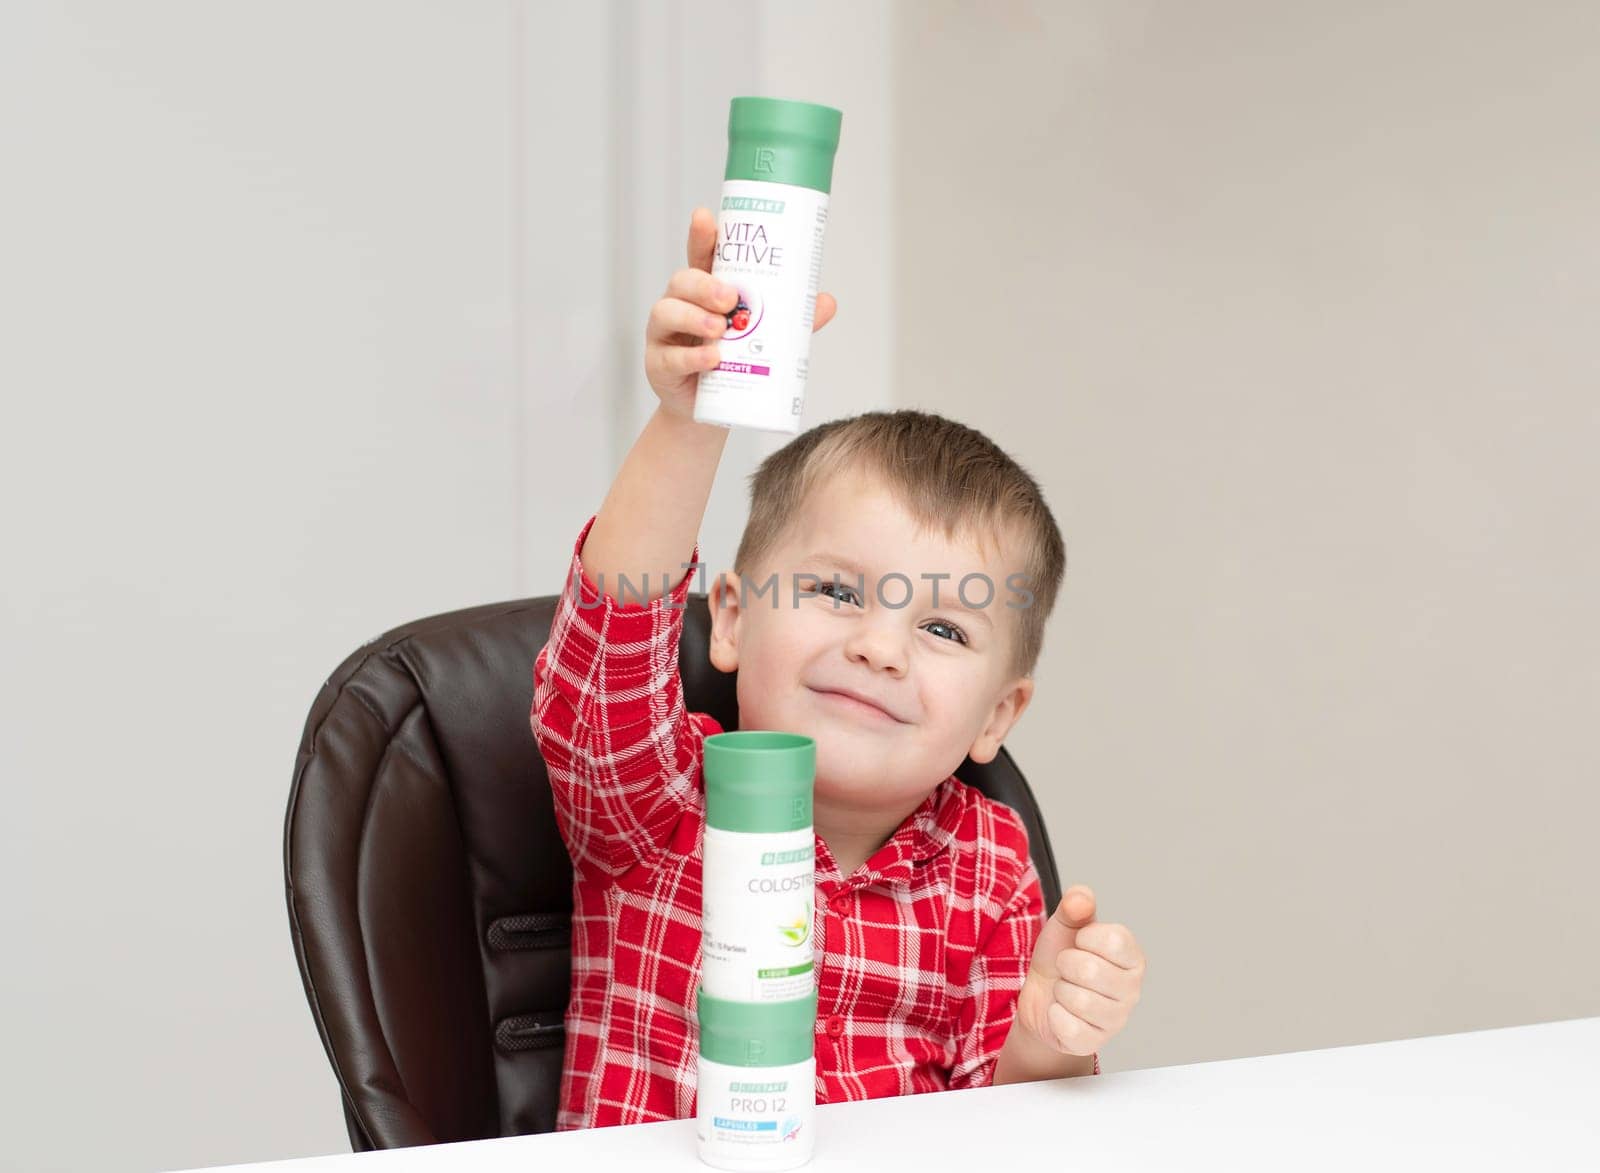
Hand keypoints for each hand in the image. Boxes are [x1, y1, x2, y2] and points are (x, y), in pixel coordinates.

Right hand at [644, 206, 836, 420]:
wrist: (710, 411)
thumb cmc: (734, 363)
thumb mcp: (764, 338)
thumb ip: (791, 320)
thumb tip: (826, 301)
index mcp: (705, 291)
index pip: (701, 257)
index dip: (702, 236)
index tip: (705, 217)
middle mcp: (680, 306)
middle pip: (682, 280)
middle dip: (704, 284)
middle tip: (730, 298)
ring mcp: (665, 335)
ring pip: (667, 312)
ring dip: (694, 317)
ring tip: (719, 329)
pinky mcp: (659, 366)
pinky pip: (670, 357)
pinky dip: (692, 357)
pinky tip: (712, 358)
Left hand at [1014, 884, 1144, 1056]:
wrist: (1040, 996)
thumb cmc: (1059, 960)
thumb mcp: (1064, 926)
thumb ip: (1074, 906)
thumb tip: (1081, 896)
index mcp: (1132, 957)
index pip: (1114, 939)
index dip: (1086, 937)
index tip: (1080, 942)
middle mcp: (1131, 990)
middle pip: (1091, 970)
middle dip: (1066, 965)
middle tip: (1067, 968)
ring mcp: (1116, 1020)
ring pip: (1079, 999)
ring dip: (1060, 990)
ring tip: (1065, 989)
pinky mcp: (1093, 1043)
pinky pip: (1068, 1025)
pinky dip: (1055, 1015)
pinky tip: (1061, 1012)